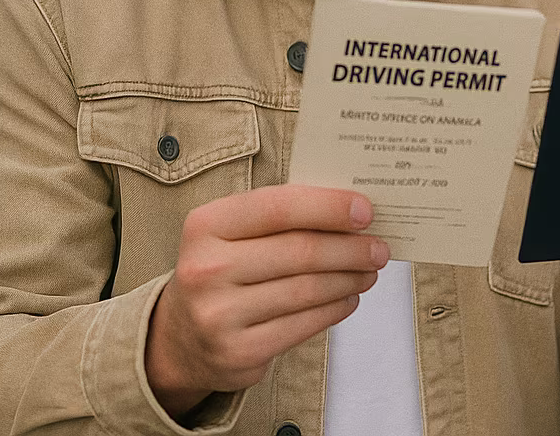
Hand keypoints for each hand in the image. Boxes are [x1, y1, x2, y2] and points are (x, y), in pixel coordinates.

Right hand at [145, 185, 389, 417]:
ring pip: (308, 290)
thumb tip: (352, 211)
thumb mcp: (232, 233)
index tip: (366, 210)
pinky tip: (348, 298)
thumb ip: (281, 217)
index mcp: (205, 226)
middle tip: (379, 247)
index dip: (329, 206)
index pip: (279, 207)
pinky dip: (335, 309)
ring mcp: (219, 315)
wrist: (180, 337)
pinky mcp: (239, 352)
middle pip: (301, 252)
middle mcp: (207, 269)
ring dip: (349, 278)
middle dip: (351, 248)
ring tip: (369, 271)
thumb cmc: (222, 270)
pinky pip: (304, 325)